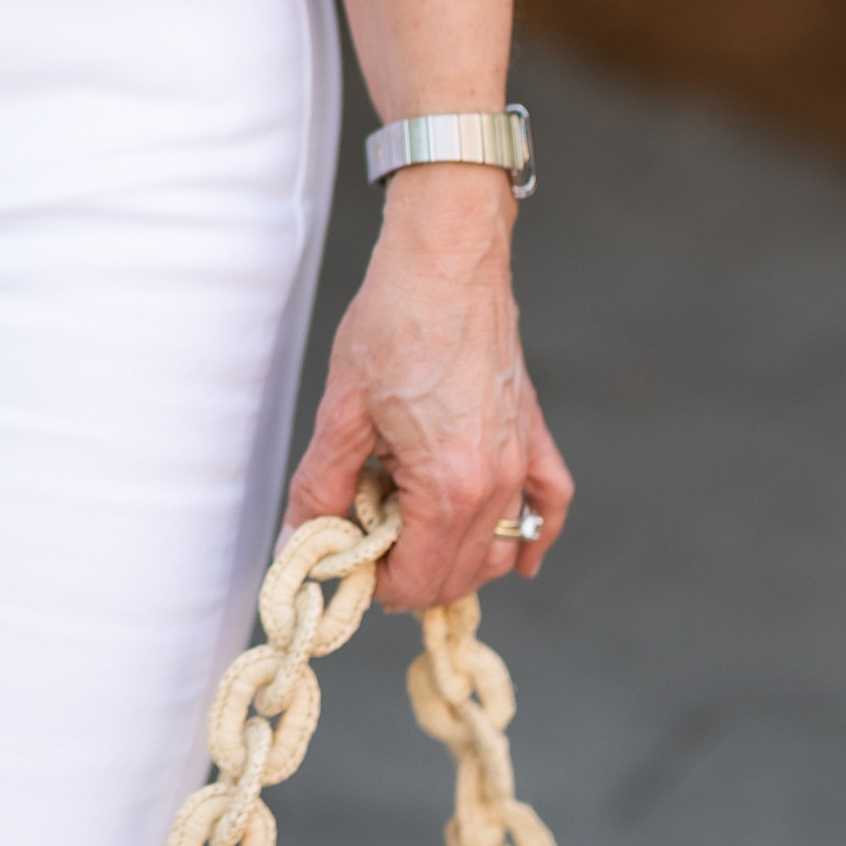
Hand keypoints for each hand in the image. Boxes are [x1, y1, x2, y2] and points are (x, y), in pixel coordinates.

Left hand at [284, 167, 572, 612]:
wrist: (447, 260)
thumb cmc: (394, 323)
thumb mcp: (341, 412)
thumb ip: (321, 488)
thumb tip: (297, 543)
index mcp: (447, 486)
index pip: (419, 581)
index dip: (373, 585)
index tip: (343, 561)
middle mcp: (495, 483)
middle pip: (460, 577)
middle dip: (409, 576)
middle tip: (364, 542)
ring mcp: (520, 460)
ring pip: (500, 551)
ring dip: (457, 560)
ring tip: (408, 529)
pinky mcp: (532, 435)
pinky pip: (547, 505)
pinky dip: (533, 537)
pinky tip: (520, 560)